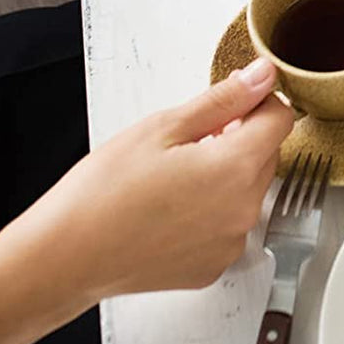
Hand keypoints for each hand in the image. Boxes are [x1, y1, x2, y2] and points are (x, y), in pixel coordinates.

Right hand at [0, 57, 293, 302]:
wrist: (63, 258)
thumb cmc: (103, 192)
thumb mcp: (163, 127)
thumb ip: (223, 99)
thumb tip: (263, 76)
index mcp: (236, 169)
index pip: (280, 118)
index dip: (257, 103)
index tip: (231, 103)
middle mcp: (243, 211)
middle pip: (266, 155)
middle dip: (239, 138)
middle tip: (187, 140)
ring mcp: (229, 244)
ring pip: (247, 190)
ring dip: (225, 174)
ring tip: (172, 176)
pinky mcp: (211, 267)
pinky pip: (227, 225)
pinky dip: (210, 211)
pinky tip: (169, 208)